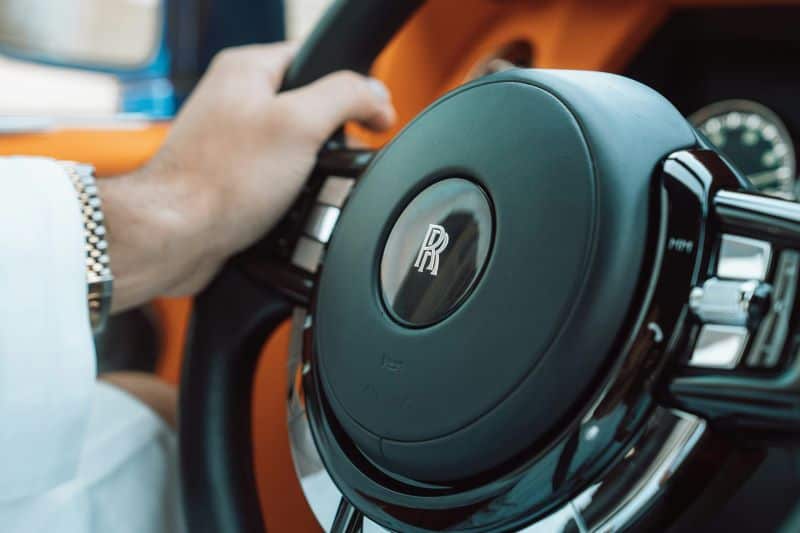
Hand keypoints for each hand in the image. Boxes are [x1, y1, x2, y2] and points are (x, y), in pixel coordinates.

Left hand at [99, 42, 395, 311]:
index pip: (316, 58)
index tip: (371, 116)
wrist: (176, 237)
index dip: (352, 85)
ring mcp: (232, 140)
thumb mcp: (300, 124)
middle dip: (333, 135)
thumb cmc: (220, 181)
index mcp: (247, 69)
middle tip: (338, 156)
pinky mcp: (232, 177)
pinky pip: (279, 178)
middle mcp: (235, 99)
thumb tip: (376, 94)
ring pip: (296, 146)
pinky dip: (295, 193)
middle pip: (309, 104)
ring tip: (312, 186)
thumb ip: (346, 96)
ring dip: (315, 169)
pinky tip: (294, 206)